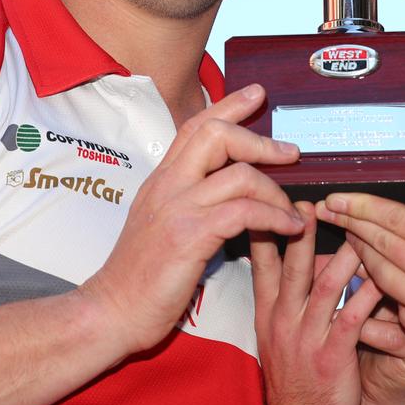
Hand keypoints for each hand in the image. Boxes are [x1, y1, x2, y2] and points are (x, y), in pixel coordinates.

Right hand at [82, 84, 303, 355]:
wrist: (112, 311)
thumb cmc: (141, 273)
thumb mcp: (160, 220)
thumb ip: (186, 195)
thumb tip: (224, 181)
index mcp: (161, 178)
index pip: (195, 126)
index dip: (228, 105)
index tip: (256, 93)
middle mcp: (168, 184)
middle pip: (215, 134)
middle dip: (259, 139)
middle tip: (290, 153)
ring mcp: (177, 208)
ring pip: (238, 174)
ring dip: (275, 190)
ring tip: (292, 209)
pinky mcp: (189, 236)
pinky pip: (243, 211)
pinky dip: (274, 216)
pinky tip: (289, 228)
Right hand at [251, 204, 381, 404]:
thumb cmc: (295, 379)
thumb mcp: (276, 336)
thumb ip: (286, 298)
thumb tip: (300, 261)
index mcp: (267, 314)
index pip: (261, 265)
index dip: (266, 233)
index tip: (271, 203)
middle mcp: (283, 321)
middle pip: (292, 268)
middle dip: (301, 234)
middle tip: (311, 205)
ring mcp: (307, 338)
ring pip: (326, 287)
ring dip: (344, 257)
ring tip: (359, 232)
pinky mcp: (333, 355)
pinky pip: (353, 317)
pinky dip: (368, 294)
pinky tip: (382, 278)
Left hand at [316, 164, 404, 376]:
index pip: (394, 220)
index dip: (361, 206)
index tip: (337, 198)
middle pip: (379, 246)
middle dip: (348, 226)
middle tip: (325, 212)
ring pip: (379, 278)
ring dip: (359, 257)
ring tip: (344, 239)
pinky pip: (392, 313)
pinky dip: (376, 296)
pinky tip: (365, 285)